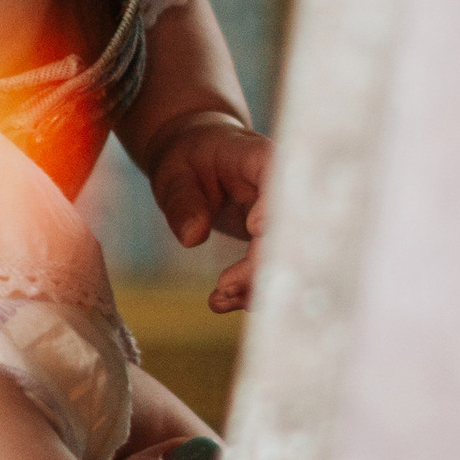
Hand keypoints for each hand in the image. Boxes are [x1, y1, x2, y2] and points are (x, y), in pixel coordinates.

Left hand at [142, 110, 271, 310]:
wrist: (196, 156)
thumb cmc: (186, 158)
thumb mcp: (173, 173)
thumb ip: (181, 201)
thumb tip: (192, 237)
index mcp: (258, 157)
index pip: (278, 178)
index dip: (274, 202)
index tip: (254, 228)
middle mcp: (280, 187)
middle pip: (286, 227)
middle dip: (260, 261)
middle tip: (224, 285)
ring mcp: (280, 215)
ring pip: (282, 255)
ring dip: (255, 283)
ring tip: (217, 300)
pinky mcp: (271, 239)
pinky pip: (268, 267)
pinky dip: (248, 289)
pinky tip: (220, 302)